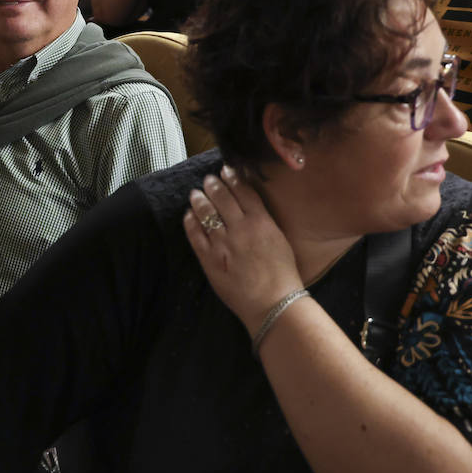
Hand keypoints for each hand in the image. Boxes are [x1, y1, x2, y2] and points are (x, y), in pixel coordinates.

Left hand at [183, 164, 302, 327]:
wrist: (273, 303)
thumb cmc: (282, 275)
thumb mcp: (280, 240)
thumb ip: (264, 222)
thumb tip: (252, 209)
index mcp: (261, 222)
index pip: (243, 190)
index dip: (233, 177)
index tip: (226, 170)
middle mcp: (240, 228)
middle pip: (222, 197)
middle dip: (213, 184)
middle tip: (208, 179)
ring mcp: (222, 243)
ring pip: (206, 212)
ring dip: (199, 199)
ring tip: (195, 193)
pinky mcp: (209, 258)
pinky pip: (195, 234)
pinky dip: (190, 222)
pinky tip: (188, 215)